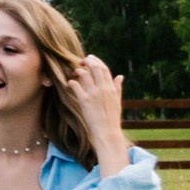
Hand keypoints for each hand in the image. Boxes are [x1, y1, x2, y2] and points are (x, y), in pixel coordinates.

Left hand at [62, 55, 132, 171]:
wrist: (107, 131)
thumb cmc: (112, 117)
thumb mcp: (117, 101)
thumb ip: (117, 87)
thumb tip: (120, 76)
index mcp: (111, 88)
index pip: (104, 69)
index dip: (96, 61)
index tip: (91, 58)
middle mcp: (103, 88)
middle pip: (95, 68)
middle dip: (87, 61)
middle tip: (81, 61)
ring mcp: (94, 94)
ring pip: (84, 75)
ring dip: (78, 71)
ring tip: (74, 72)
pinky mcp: (84, 101)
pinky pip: (76, 86)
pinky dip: (71, 82)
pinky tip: (69, 83)